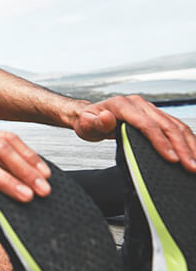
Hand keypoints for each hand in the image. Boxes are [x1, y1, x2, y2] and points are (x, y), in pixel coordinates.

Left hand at [73, 95, 195, 171]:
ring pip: (176, 125)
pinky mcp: (155, 115)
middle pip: (166, 125)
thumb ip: (94, 122)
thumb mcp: (85, 123)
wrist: (89, 114)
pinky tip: (194, 152)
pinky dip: (188, 140)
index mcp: (123, 104)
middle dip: (182, 147)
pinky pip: (176, 126)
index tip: (171, 158)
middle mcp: (139, 104)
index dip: (161, 142)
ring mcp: (148, 108)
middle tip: (191, 166)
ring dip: (190, 145)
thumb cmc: (87, 121)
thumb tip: (106, 117)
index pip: (147, 124)